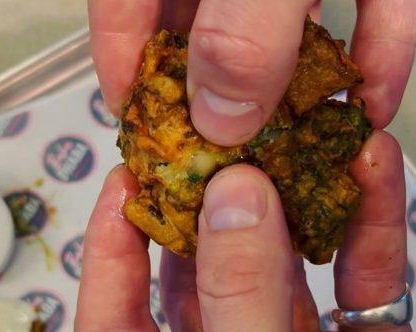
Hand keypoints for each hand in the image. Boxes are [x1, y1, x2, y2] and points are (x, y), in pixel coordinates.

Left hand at [74, 131, 415, 331]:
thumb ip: (242, 307)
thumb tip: (230, 203)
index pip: (115, 323)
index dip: (111, 250)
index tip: (124, 181)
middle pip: (201, 278)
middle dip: (210, 207)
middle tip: (212, 145)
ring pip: (285, 265)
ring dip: (300, 200)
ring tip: (298, 141)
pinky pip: (361, 274)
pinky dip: (368, 225)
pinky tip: (371, 175)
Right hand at [88, 0, 414, 146]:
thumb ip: (243, 29)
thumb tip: (221, 120)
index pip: (121, 10)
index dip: (123, 72)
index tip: (139, 129)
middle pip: (200, 28)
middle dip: (215, 95)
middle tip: (223, 151)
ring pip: (281, 26)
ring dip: (298, 88)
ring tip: (300, 142)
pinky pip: (360, 3)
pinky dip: (371, 50)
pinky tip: (375, 97)